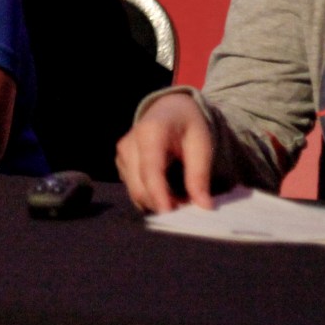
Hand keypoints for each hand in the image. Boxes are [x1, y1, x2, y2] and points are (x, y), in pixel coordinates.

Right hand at [115, 92, 214, 212]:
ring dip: (157, 202)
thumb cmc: (187, 124)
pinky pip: (134, 189)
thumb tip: (204, 206)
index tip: (171, 215)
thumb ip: (199, 175)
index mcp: (150, 133)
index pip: (150, 171)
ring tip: (180, 197)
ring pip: (135, 192)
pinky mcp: (121, 164)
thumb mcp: (201, 144)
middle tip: (188, 207)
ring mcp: (122, 155)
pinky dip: (151, 196)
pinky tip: (167, 191)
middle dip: (162, 203)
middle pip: (139, 186)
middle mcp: (129, 144)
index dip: (159, 196)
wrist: (170, 109)